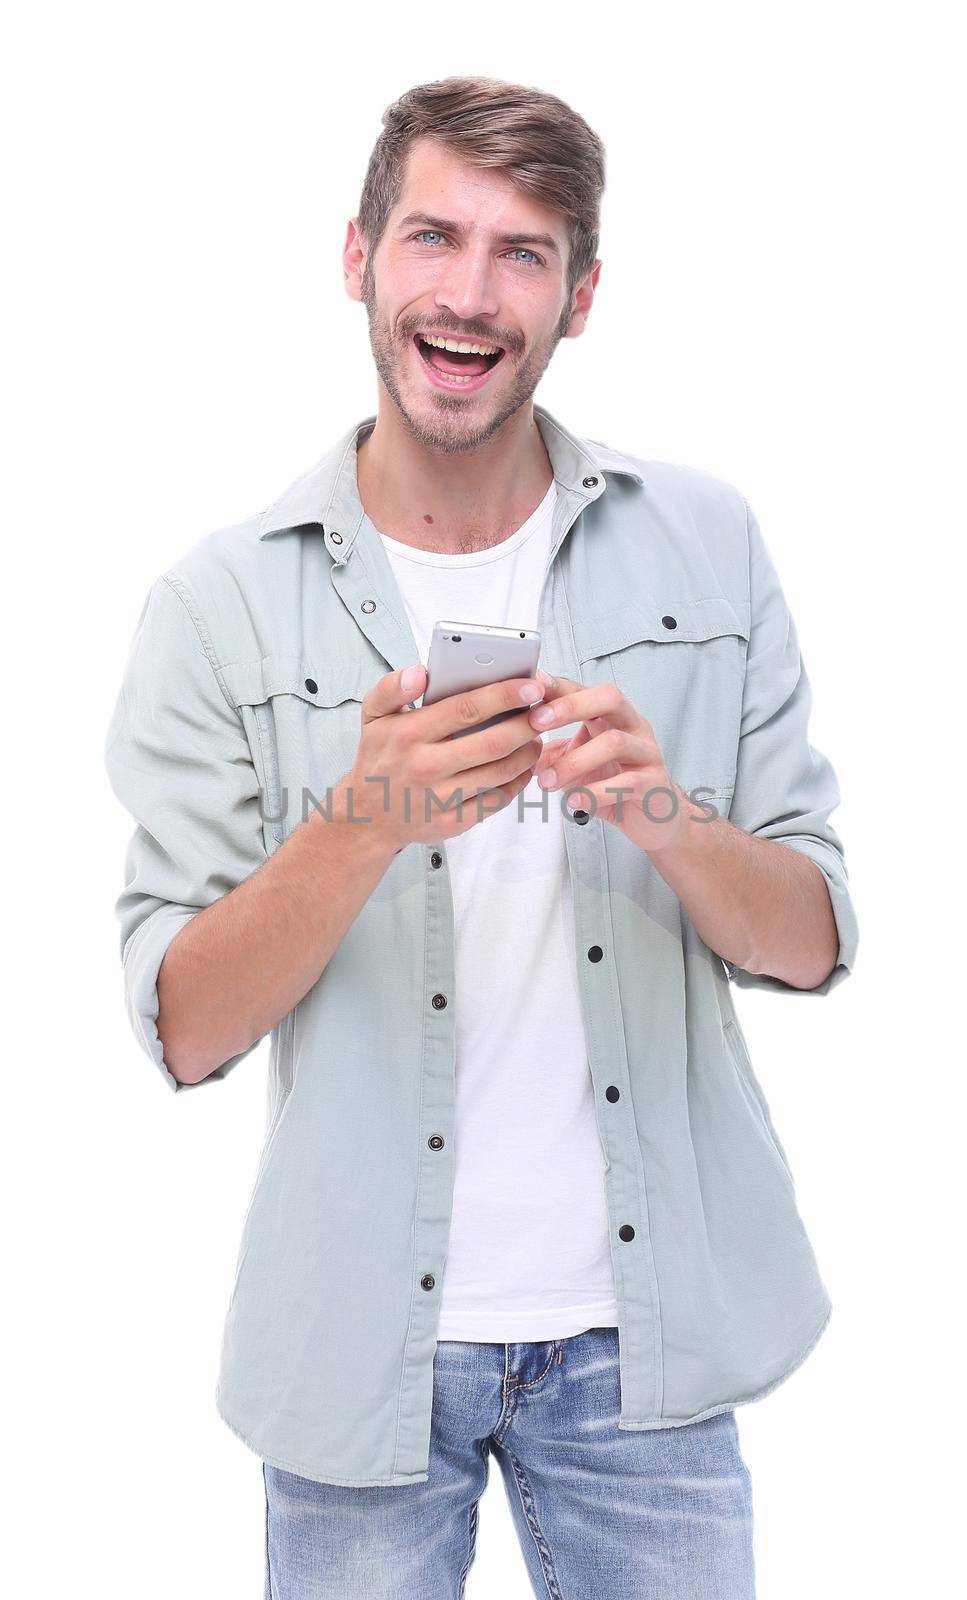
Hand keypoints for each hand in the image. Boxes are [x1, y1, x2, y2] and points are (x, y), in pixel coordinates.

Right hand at [335, 663, 546, 851]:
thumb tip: (421, 672)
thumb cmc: (378, 758)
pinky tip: (523, 766)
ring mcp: (440, 798)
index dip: (504, 695)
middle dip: (527, 724)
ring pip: (501, 771)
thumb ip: (392, 688)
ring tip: (535, 736)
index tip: (530, 685)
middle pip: (493, 742)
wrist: (367, 816)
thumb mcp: (372, 717)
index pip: (466, 708)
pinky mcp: (453, 822)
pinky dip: (518, 781)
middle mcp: (425, 766)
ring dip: (527, 752)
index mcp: (408, 734)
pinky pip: (497, 800)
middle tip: (543, 712)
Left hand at [527, 669, 692, 853]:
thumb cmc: (616, 783)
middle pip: (610, 699)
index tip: (531, 688)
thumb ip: (555, 751)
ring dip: (575, 761)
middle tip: (536, 722)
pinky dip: (596, 792)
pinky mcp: (655, 784)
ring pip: (615, 743)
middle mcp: (635, 727)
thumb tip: (518, 743)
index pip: (587, 690)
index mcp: (615, 717)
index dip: (560, 688)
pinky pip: (627, 782)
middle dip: (571, 706)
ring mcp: (648, 753)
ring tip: (547, 782)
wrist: (655, 818)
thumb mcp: (580, 763)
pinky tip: (574, 801)